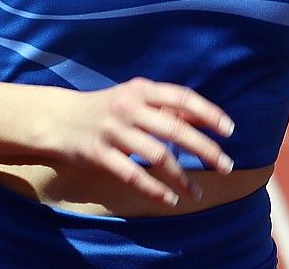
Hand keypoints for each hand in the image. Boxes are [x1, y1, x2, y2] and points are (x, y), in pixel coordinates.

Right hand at [39, 78, 234, 205]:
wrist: (59, 118)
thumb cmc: (107, 108)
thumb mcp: (135, 98)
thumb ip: (166, 107)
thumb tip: (206, 118)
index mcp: (141, 89)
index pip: (181, 97)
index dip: (207, 113)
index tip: (229, 130)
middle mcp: (128, 107)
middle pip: (174, 128)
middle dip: (204, 148)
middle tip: (226, 164)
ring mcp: (113, 130)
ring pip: (156, 155)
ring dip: (181, 177)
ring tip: (197, 192)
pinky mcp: (98, 153)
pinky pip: (131, 174)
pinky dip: (153, 189)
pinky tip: (168, 199)